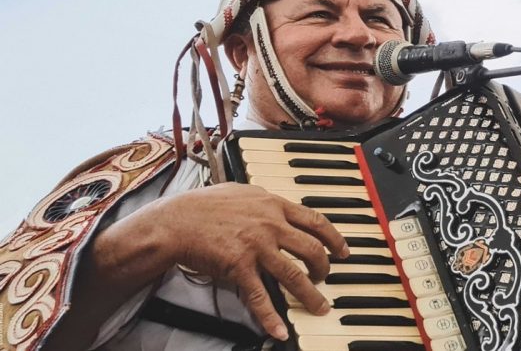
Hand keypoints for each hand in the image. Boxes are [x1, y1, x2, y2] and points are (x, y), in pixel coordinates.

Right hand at [153, 182, 348, 340]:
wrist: (176, 222)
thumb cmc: (203, 206)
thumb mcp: (241, 192)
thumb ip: (264, 200)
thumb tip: (277, 204)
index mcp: (273, 205)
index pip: (315, 221)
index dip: (334, 238)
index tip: (343, 251)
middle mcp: (270, 225)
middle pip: (311, 249)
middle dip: (324, 268)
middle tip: (325, 279)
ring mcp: (256, 246)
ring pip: (294, 275)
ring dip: (310, 295)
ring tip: (320, 308)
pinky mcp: (239, 267)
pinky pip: (260, 297)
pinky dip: (271, 316)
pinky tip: (280, 330)